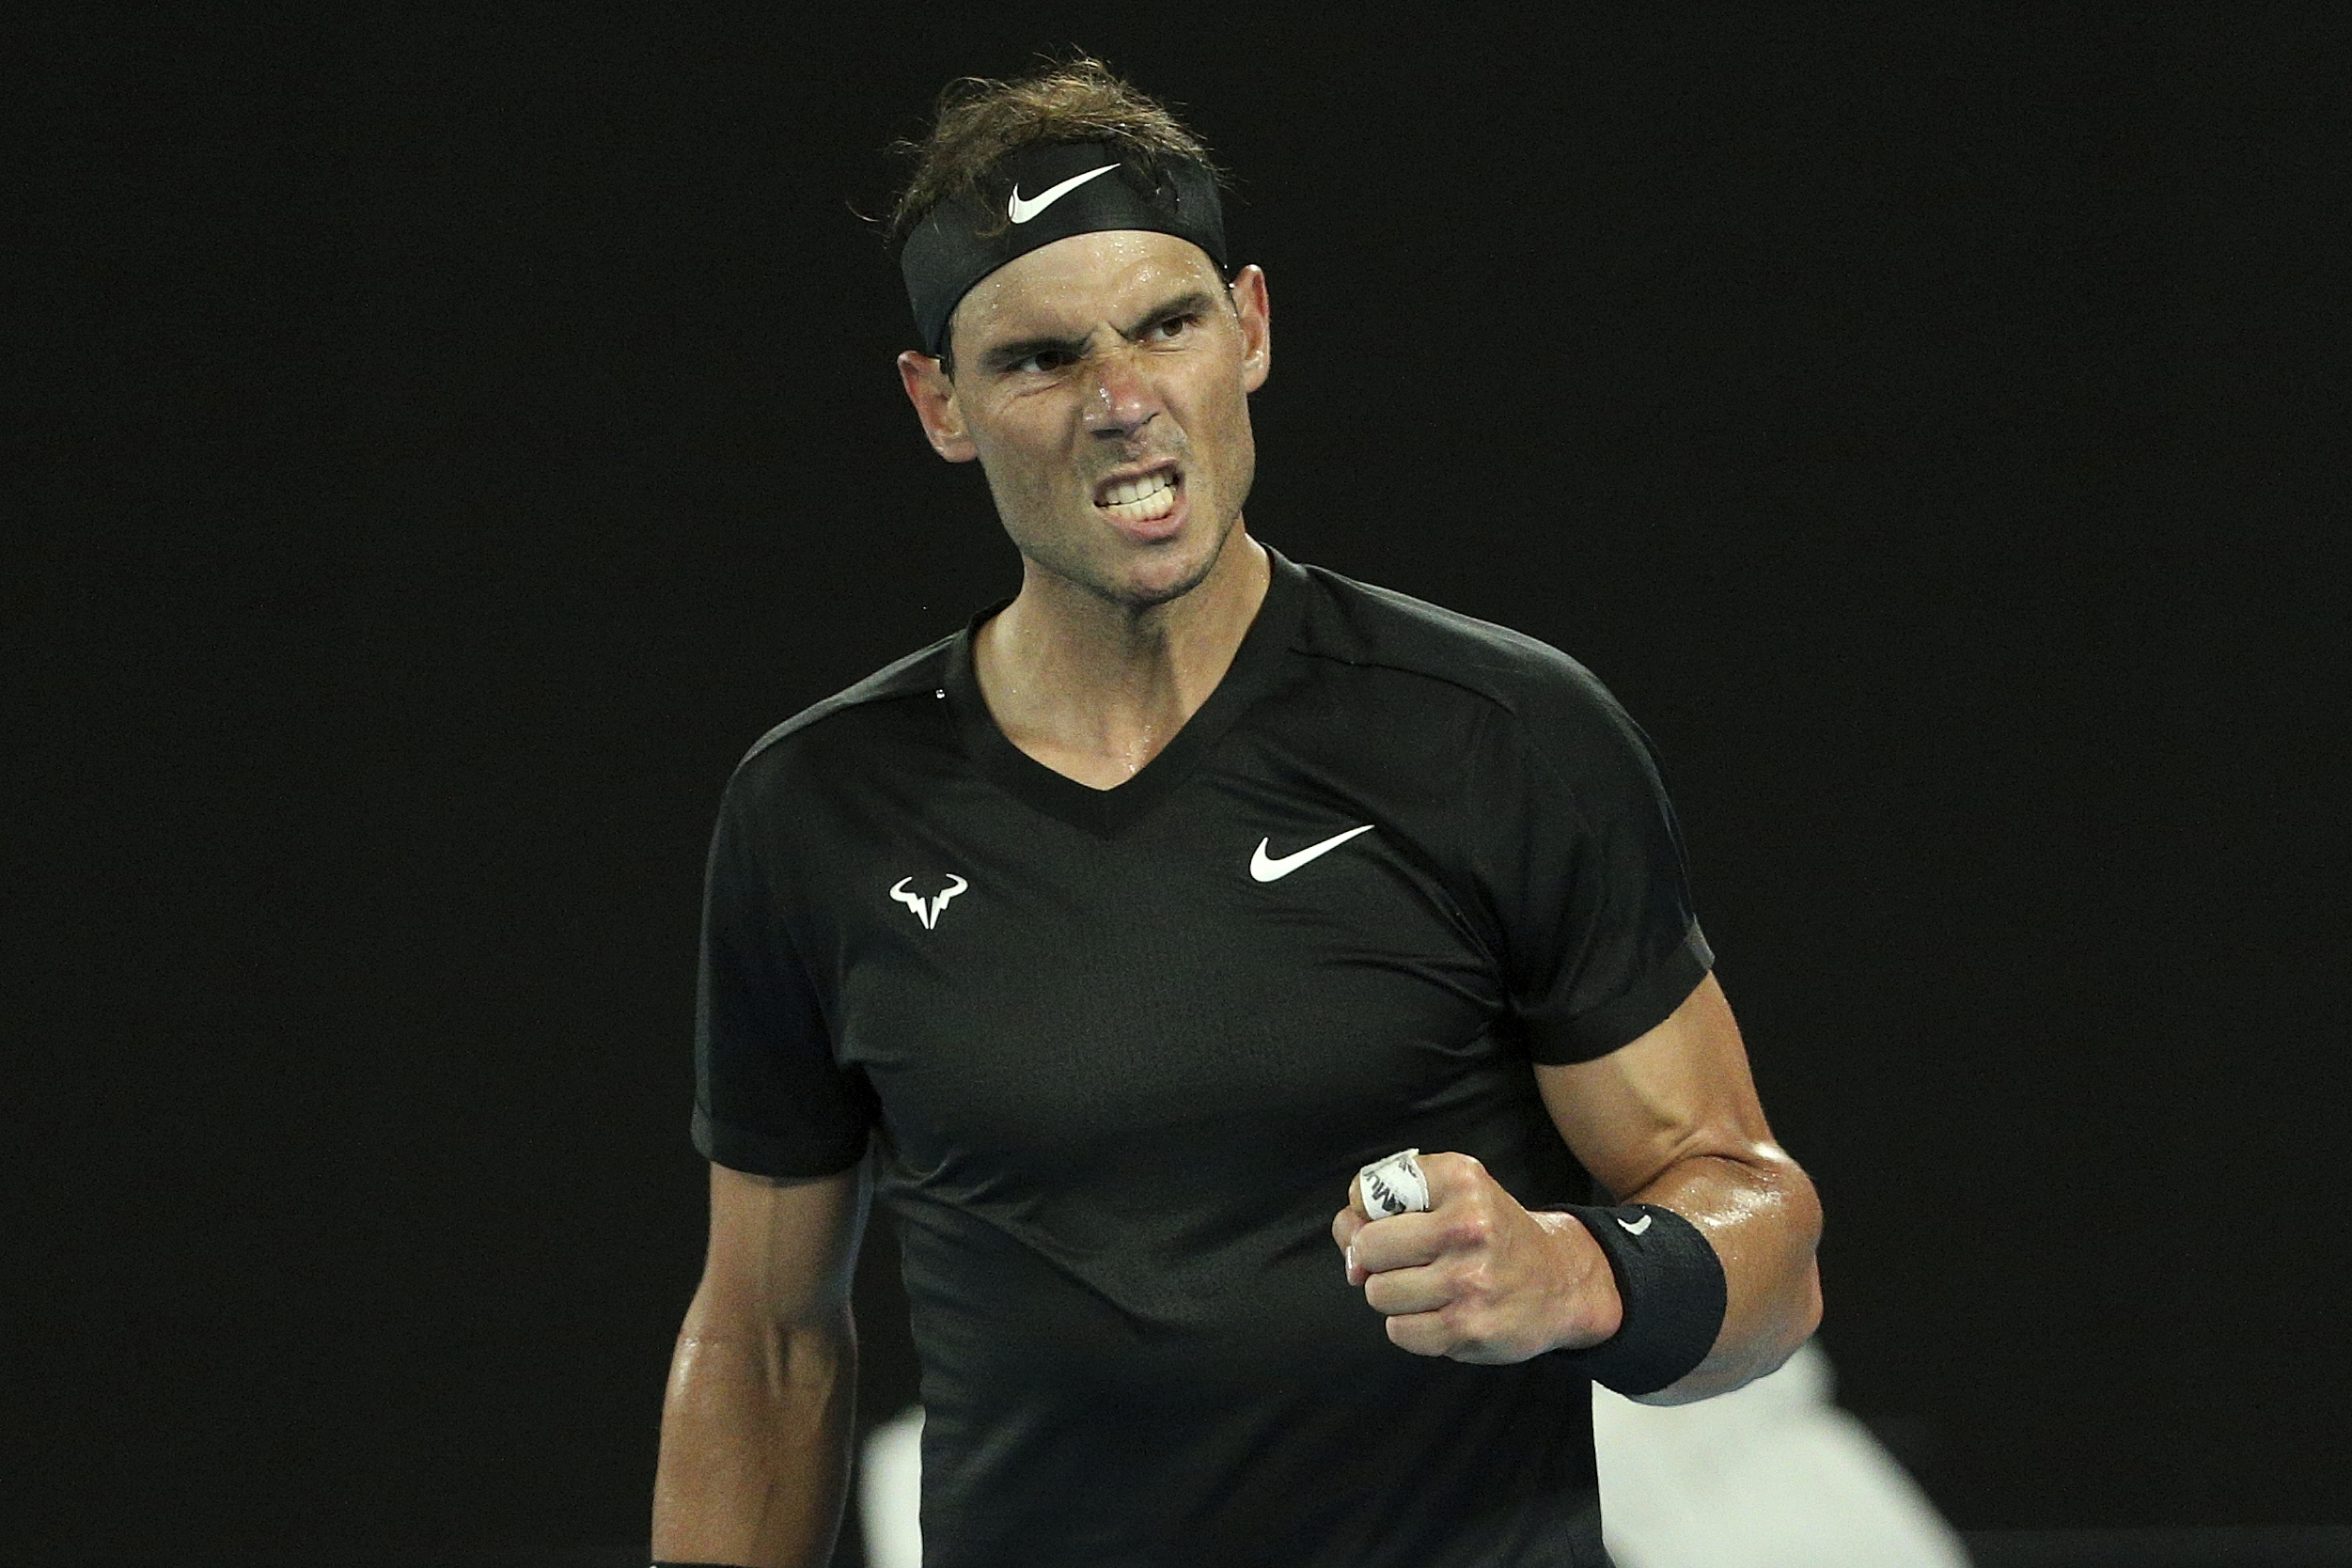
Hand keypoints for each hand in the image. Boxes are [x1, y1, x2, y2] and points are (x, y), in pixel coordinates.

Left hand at [1331, 1152, 1623, 1363]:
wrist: (1562, 1282)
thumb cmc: (1490, 1234)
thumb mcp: (1453, 1191)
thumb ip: (1387, 1203)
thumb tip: (1350, 1257)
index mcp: (1460, 1179)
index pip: (1366, 1192)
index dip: (1366, 1214)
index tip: (1391, 1222)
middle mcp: (1468, 1224)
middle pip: (1367, 1247)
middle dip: (1377, 1260)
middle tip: (1409, 1262)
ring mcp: (1469, 1279)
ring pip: (1379, 1293)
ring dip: (1395, 1296)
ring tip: (1431, 1288)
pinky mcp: (1470, 1327)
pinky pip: (1400, 1331)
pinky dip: (1411, 1327)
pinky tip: (1441, 1313)